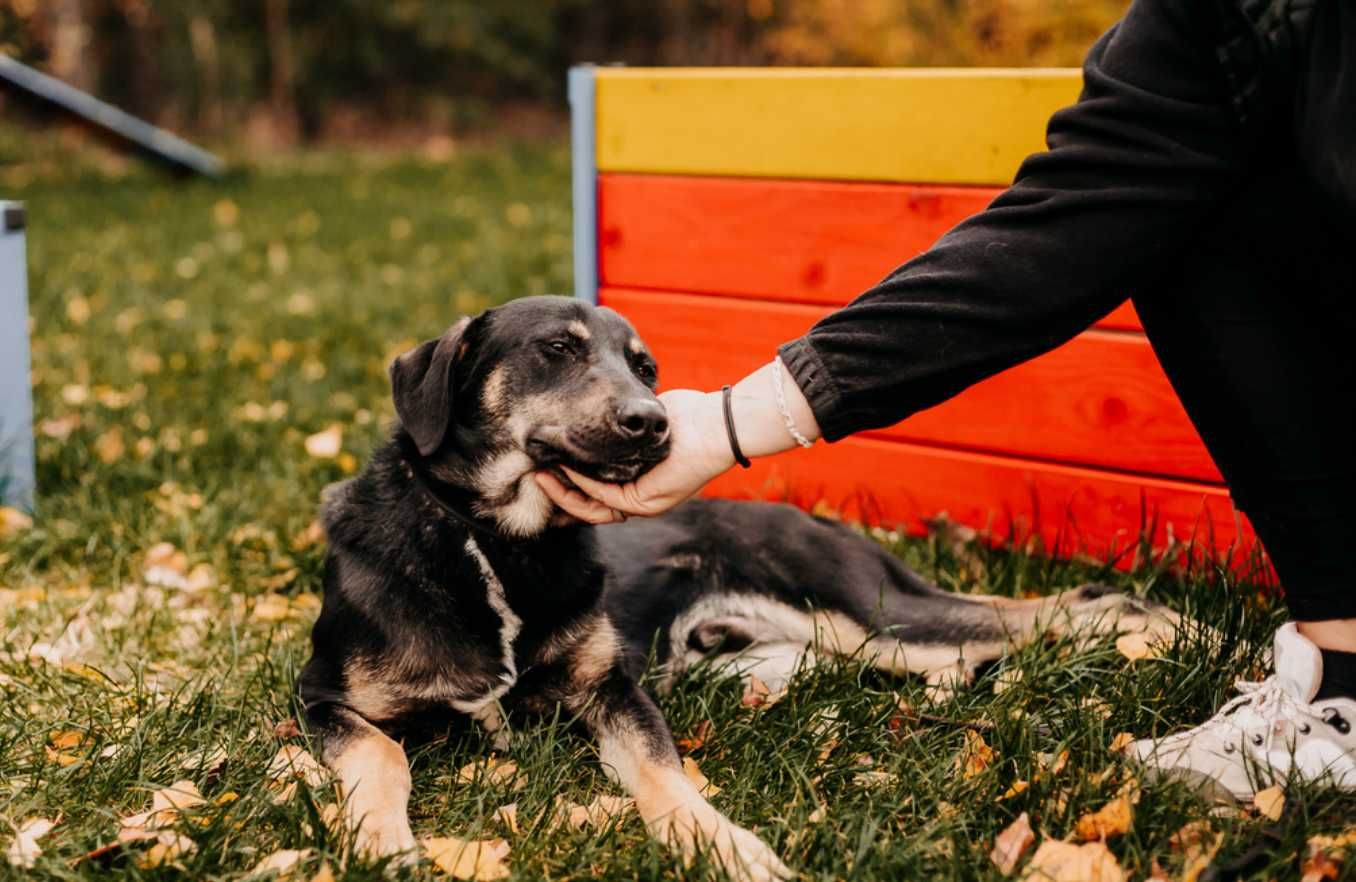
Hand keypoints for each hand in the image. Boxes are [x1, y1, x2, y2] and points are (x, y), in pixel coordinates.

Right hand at [535, 389, 733, 523]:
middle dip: (558, 492)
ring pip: (592, 508)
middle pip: (588, 505)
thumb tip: (591, 418)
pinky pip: (604, 499)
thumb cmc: (685, 416)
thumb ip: (618, 429)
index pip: (595, 491)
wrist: (715, 423)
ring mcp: (643, 503)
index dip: (568, 483)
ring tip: (541, 475)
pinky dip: (581, 486)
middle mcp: (639, 497)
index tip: (546, 465)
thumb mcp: (643, 421)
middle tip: (534, 475)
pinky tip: (565, 469)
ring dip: (563, 493)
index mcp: (638, 481)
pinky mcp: (645, 502)